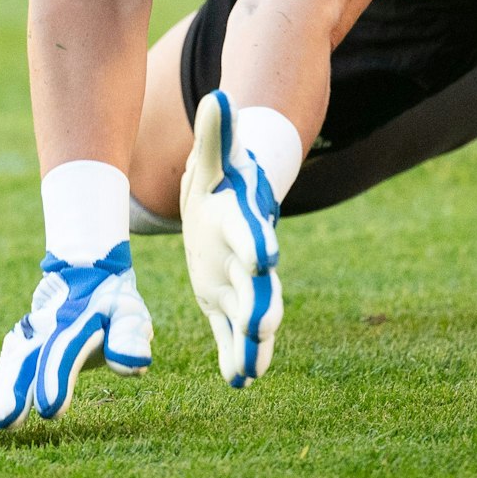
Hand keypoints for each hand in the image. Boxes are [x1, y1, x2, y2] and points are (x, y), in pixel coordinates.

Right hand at [0, 245, 152, 438]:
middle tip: (1, 420)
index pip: (64, 352)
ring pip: (4, 375)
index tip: (50, 410)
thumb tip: (135, 364)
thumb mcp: (130, 314)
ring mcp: (25, 344)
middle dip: (12, 393)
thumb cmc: (112, 305)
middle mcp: (42, 335)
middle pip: (24, 365)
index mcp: (76, 324)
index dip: (55, 378)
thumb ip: (131, 337)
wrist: (82, 276)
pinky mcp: (14, 356)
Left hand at [180, 92, 283, 387]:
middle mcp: (248, 258)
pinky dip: (236, 355)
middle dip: (261, 307)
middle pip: (260, 285)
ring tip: (250, 372)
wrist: (228, 201)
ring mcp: (239, 283)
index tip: (263, 259)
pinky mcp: (224, 301)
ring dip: (252, 343)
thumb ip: (216, 132)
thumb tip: (217, 96)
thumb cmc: (220, 177)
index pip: (253, 232)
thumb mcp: (213, 156)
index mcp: (244, 221)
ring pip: (250, 316)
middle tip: (261, 329)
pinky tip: (239, 381)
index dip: (257, 244)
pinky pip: (231, 333)